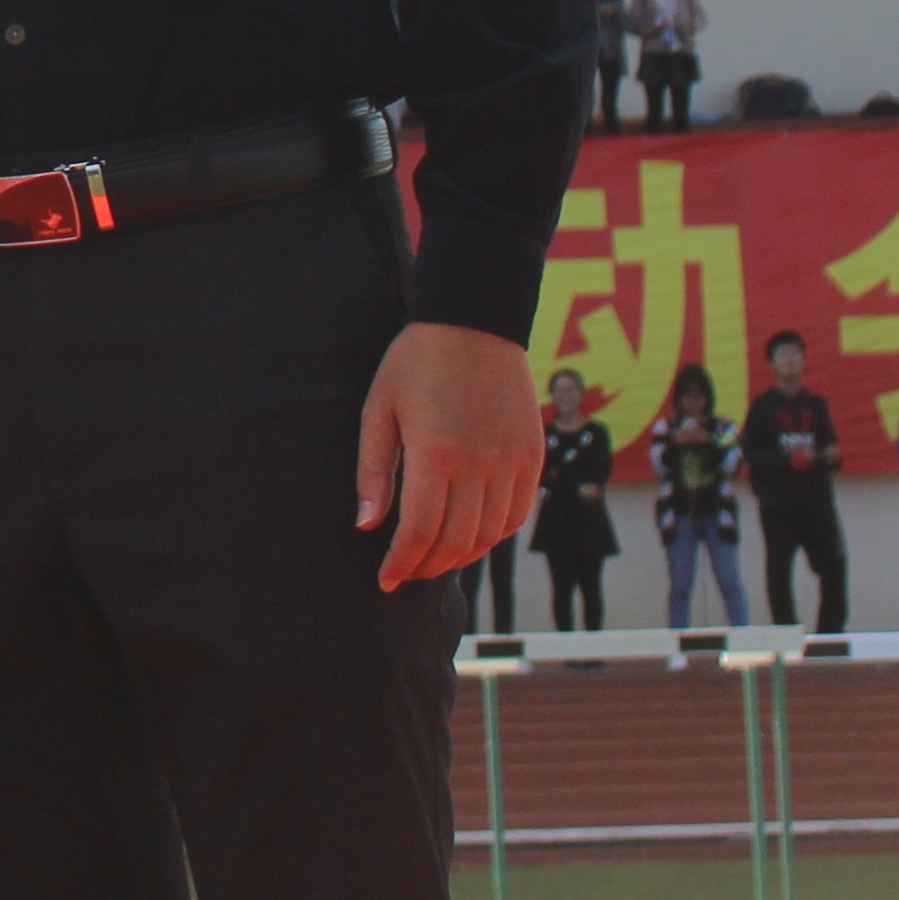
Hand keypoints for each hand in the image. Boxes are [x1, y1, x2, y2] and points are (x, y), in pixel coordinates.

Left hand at [355, 321, 537, 590]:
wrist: (474, 320)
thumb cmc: (415, 362)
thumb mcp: (379, 409)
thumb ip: (373, 472)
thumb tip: (367, 527)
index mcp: (434, 453)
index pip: (419, 533)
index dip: (402, 563)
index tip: (385, 579)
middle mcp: (479, 464)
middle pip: (457, 543)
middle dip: (428, 566)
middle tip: (406, 572)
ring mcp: (511, 461)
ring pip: (490, 535)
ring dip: (461, 556)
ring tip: (435, 558)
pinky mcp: (531, 455)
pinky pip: (517, 514)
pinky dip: (494, 535)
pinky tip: (471, 536)